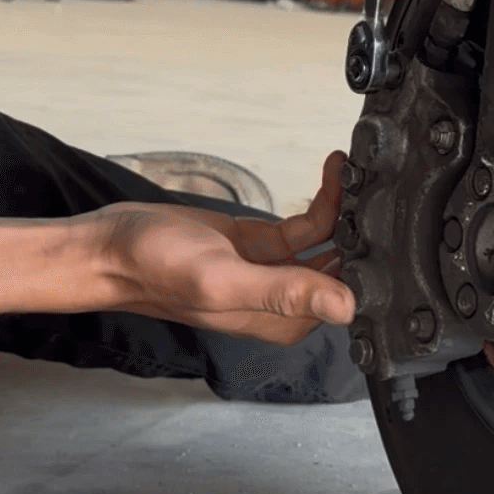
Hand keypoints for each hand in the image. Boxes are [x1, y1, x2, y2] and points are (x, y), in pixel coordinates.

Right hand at [91, 151, 354, 344]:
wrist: (111, 245)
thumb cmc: (154, 270)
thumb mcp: (223, 279)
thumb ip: (284, 292)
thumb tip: (345, 308)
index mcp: (280, 320)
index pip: (344, 297)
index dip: (366, 264)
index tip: (382, 228)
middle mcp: (282, 300)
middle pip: (342, 268)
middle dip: (362, 232)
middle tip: (375, 189)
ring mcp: (272, 269)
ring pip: (328, 239)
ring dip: (343, 207)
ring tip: (353, 173)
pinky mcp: (260, 243)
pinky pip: (305, 225)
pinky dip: (322, 199)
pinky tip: (332, 174)